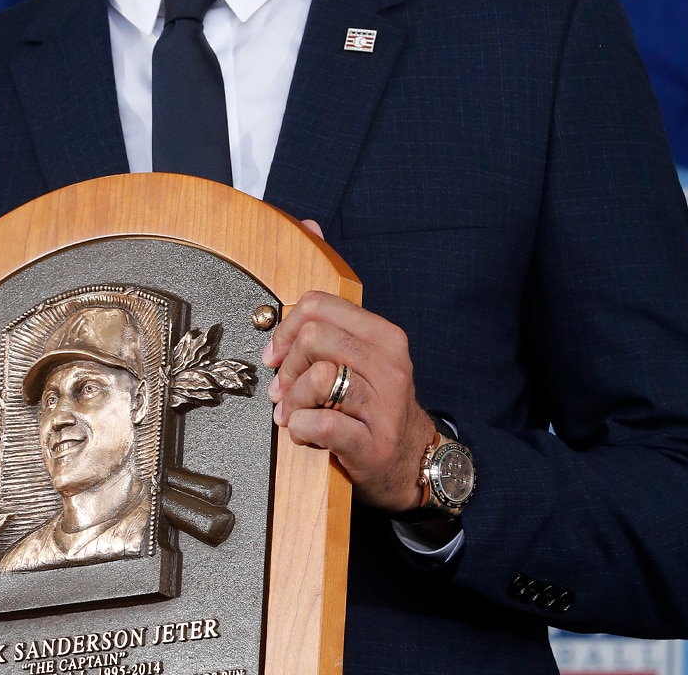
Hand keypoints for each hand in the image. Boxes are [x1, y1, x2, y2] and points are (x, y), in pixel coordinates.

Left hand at [261, 220, 436, 513]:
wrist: (411, 462)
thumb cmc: (373, 400)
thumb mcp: (358, 346)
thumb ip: (329, 298)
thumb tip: (310, 224)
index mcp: (384, 334)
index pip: (318, 306)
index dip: (286, 329)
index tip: (276, 353)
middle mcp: (391, 364)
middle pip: (315, 338)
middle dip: (287, 365)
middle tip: (282, 387)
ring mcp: (385, 405)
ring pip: (317, 379)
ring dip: (292, 400)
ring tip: (293, 413)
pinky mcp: (373, 444)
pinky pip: (320, 426)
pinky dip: (300, 430)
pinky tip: (304, 433)